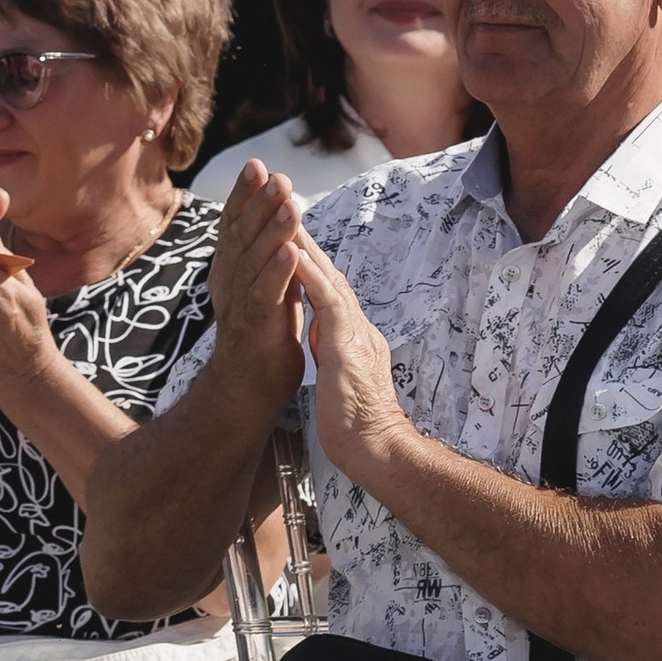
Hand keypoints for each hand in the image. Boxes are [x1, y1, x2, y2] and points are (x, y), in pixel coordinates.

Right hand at [207, 162, 306, 410]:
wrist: (249, 389)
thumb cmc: (263, 334)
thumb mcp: (268, 285)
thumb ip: (271, 254)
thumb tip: (284, 217)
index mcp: (231, 269)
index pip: (235, 225)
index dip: (245, 195)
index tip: (258, 164)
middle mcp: (228, 282)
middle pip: (240, 235)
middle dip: (257, 203)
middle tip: (274, 175)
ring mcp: (238, 305)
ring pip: (252, 261)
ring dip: (271, 231)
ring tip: (288, 204)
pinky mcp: (253, 328)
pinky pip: (264, 296)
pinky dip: (277, 272)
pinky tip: (291, 252)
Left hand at [292, 236, 409, 483]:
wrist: (375, 450)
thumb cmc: (356, 427)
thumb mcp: (340, 380)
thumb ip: (335, 354)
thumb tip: (325, 338)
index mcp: (354, 338)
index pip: (330, 294)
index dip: (312, 267)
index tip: (293, 241)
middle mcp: (358, 329)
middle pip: (331, 277)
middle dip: (308, 244)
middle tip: (287, 210)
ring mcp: (356, 333)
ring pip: (331, 280)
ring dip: (307, 247)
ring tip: (286, 217)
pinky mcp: (348, 344)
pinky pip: (328, 301)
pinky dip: (311, 275)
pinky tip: (294, 253)